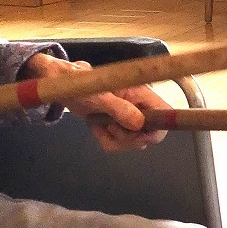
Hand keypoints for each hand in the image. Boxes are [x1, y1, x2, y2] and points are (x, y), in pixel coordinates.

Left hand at [21, 52, 170, 152]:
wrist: (61, 85)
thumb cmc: (79, 83)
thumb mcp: (98, 96)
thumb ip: (120, 109)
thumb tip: (139, 124)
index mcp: (141, 94)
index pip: (165, 114)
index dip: (157, 129)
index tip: (138, 134)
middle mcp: (139, 106)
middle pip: (149, 135)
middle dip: (128, 138)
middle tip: (110, 127)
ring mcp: (128, 117)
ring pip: (133, 142)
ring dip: (113, 138)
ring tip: (99, 123)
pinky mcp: (117, 126)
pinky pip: (118, 144)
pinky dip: (105, 139)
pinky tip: (95, 127)